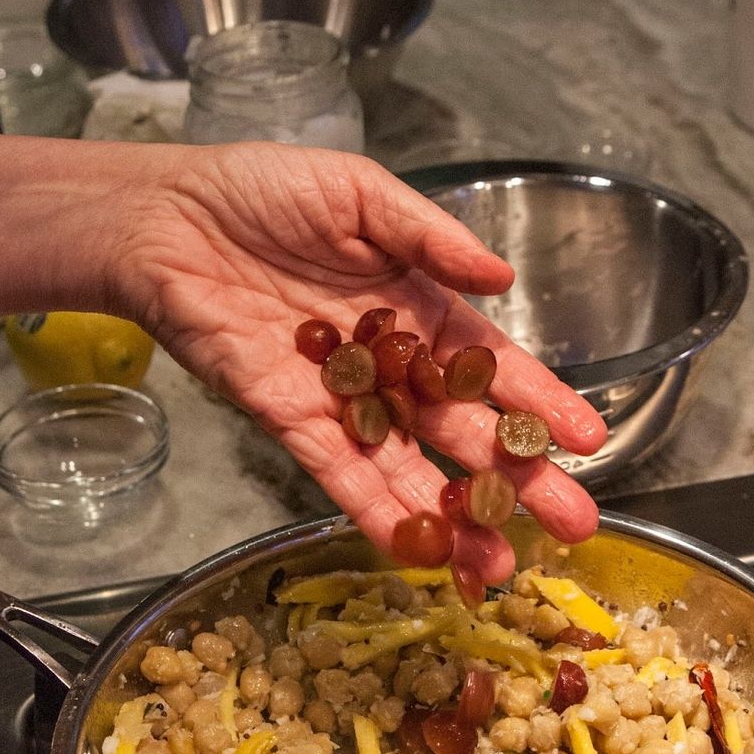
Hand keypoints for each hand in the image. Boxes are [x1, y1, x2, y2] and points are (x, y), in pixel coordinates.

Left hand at [119, 143, 606, 585]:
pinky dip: (374, 511)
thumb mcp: (361, 193)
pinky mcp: (289, 420)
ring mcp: (341, 399)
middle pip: (462, 429)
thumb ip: (430, 239)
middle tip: (571, 524)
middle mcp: (388, 362)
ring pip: (409, 466)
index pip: (491, 364)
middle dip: (516, 477)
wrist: (166, 217)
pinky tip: (418, 548)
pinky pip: (339, 473)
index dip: (538, 402)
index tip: (587, 440)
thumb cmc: (261, 190)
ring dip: (455, 516)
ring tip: (503, 563)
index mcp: (417, 305)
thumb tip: (502, 279)